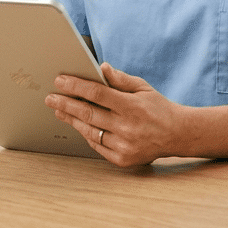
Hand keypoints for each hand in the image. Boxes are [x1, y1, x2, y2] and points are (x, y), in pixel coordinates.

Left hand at [45, 64, 181, 166]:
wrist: (177, 135)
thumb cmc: (158, 108)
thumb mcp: (143, 88)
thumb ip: (121, 79)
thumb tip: (102, 68)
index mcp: (133, 106)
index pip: (97, 94)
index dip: (76, 86)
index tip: (60, 80)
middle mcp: (127, 127)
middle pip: (88, 113)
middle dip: (65, 104)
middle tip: (51, 98)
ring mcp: (124, 145)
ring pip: (89, 131)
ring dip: (71, 120)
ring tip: (59, 111)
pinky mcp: (122, 159)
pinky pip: (96, 146)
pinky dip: (86, 135)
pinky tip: (79, 125)